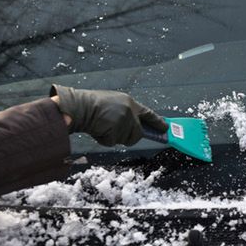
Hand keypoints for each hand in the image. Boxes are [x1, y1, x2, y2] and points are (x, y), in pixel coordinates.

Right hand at [50, 84, 168, 145]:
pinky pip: (112, 142)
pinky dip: (105, 139)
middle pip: (138, 133)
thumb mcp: (115, 102)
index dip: (158, 122)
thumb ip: (127, 112)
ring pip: (125, 139)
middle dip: (129, 136)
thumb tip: (135, 126)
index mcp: (130, 103)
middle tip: (115, 129)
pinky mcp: (115, 131)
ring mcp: (123, 122)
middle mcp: (130, 112)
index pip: (149, 114)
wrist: (79, 106)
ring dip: (115, 137)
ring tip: (103, 125)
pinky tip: (98, 129)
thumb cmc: (93, 104)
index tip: (166, 128)